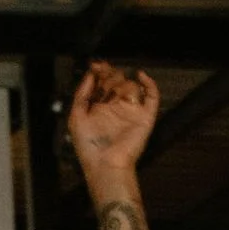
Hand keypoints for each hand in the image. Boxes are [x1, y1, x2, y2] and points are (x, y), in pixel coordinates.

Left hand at [67, 60, 160, 180]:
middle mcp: (115, 108)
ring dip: (123, 80)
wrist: (105, 164)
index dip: (99, 72)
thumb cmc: (88, 146)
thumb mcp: (76, 116)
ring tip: (114, 84)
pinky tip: (140, 75)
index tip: (96, 65)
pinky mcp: (145, 117)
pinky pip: (152, 96)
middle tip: (105, 71)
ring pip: (132, 86)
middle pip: (117, 82)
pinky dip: (149, 84)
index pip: (102, 84)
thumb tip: (90, 74)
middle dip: (110, 74)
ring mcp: (131, 111)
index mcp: (99, 109)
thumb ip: (81, 94)